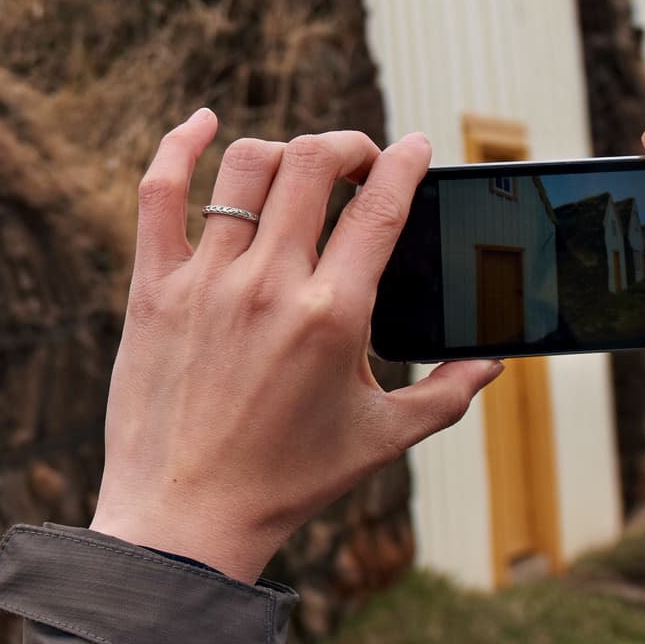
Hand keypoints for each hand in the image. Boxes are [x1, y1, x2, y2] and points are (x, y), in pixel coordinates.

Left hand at [87, 114, 501, 581]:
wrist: (184, 520)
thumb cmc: (286, 483)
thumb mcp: (381, 440)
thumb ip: (447, 395)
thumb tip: (493, 361)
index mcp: (334, 316)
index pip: (381, 206)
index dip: (406, 161)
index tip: (415, 147)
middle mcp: (269, 286)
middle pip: (315, 164)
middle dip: (350, 145)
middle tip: (360, 162)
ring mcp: (204, 282)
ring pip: (246, 167)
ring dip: (283, 151)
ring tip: (298, 169)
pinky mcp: (151, 289)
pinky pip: (157, 193)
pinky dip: (178, 146)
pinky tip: (201, 123)